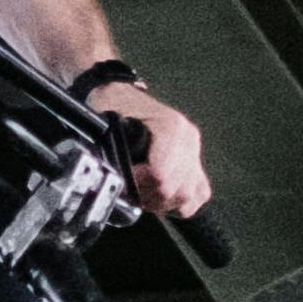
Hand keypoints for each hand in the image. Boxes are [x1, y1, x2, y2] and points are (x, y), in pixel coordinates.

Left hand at [99, 80, 207, 219]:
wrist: (117, 98)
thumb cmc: (111, 108)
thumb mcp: (104, 121)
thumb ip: (111, 149)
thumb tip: (114, 178)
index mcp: (171, 126)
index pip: (161, 175)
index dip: (138, 185)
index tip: (122, 181)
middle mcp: (188, 138)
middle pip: (175, 189)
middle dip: (148, 197)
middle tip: (129, 192)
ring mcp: (194, 151)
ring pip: (188, 195)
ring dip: (161, 202)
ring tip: (141, 195)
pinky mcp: (196, 163)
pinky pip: (198, 194)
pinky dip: (178, 202)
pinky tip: (158, 197)